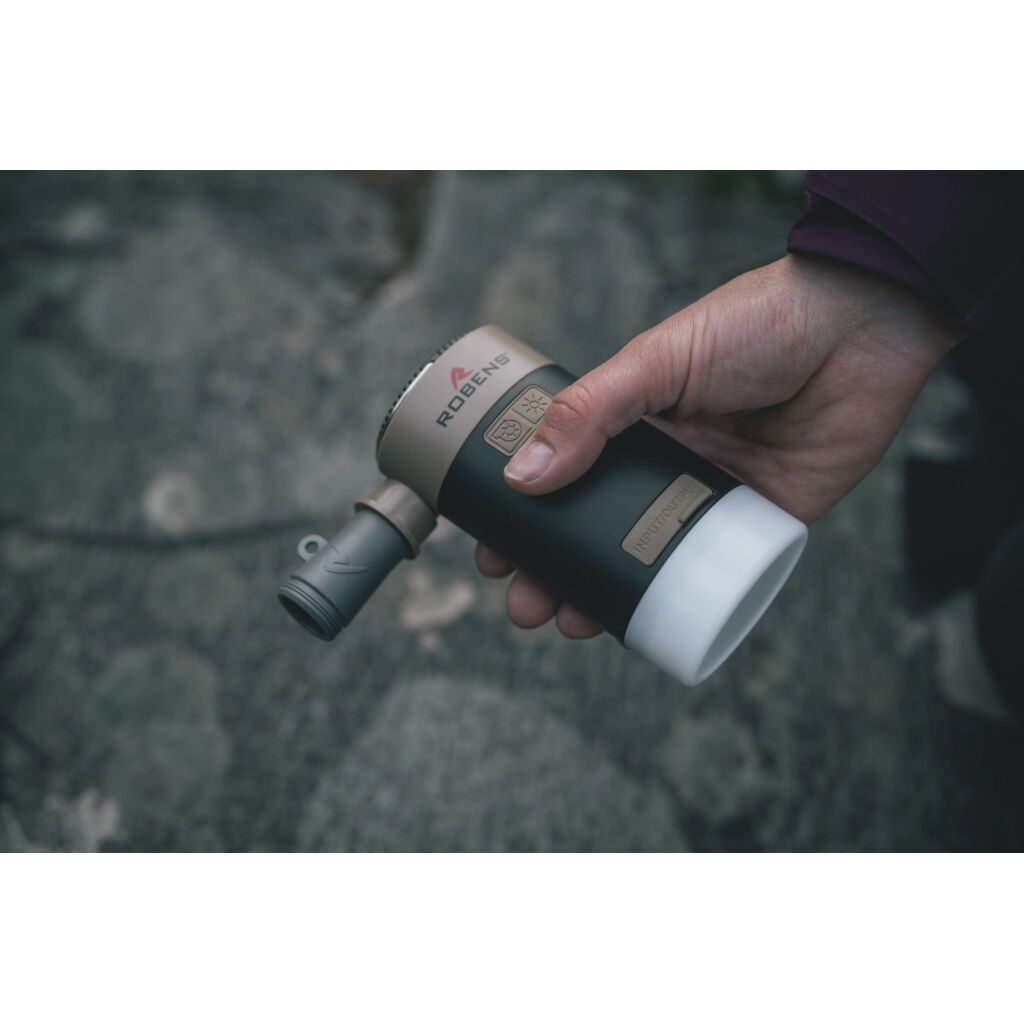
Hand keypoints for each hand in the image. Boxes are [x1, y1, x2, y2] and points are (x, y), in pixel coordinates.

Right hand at [475, 254, 963, 637]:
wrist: (859, 327)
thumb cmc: (754, 325)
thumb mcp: (657, 361)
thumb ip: (590, 412)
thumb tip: (522, 474)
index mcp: (632, 424)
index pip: (562, 479)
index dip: (524, 516)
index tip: (491, 548)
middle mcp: (664, 466)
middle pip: (596, 531)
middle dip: (555, 570)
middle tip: (524, 604)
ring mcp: (709, 497)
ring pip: (645, 561)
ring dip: (605, 596)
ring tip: (569, 622)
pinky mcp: (759, 523)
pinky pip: (713, 576)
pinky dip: (680, 606)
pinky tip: (647, 627)